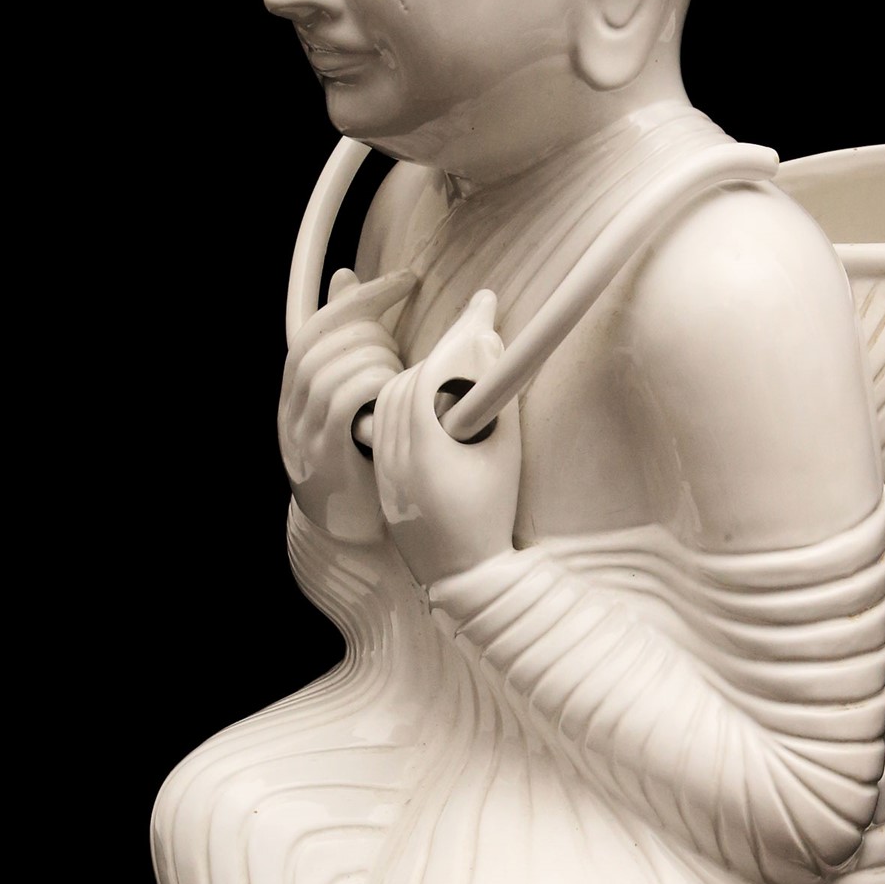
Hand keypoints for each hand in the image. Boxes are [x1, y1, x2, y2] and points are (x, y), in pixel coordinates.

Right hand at [280, 266, 415, 543]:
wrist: (347, 538)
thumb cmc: (364, 461)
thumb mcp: (356, 399)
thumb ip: (353, 346)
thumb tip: (347, 279)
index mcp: (297, 389)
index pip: (319, 324)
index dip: (362, 296)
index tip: (406, 280)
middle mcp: (291, 407)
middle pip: (324, 339)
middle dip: (375, 330)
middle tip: (404, 352)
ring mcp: (301, 433)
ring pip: (333, 365)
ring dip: (378, 360)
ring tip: (401, 380)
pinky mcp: (322, 457)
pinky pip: (342, 400)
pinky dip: (374, 385)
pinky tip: (396, 395)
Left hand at [371, 288, 522, 586]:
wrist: (466, 576)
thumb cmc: (491, 514)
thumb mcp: (504, 453)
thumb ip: (497, 396)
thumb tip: (489, 344)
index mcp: (425, 447)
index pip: (429, 374)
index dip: (456, 339)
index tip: (481, 307)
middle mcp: (394, 456)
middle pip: (403, 384)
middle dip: (436, 362)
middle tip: (470, 342)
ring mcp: (383, 469)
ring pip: (389, 404)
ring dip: (416, 384)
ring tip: (451, 381)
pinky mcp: (380, 481)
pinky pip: (383, 430)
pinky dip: (403, 410)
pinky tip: (429, 411)